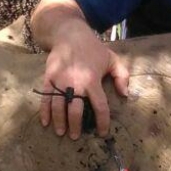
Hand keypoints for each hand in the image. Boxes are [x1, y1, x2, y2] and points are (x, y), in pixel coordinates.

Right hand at [38, 24, 129, 139]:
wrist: (69, 34)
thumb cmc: (93, 49)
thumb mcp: (112, 59)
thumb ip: (122, 77)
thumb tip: (125, 95)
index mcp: (92, 80)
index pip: (99, 106)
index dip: (102, 122)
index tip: (102, 132)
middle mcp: (75, 83)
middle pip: (75, 110)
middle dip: (75, 125)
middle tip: (75, 136)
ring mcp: (60, 80)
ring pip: (58, 106)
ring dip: (59, 121)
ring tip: (61, 132)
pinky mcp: (48, 77)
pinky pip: (45, 97)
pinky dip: (44, 111)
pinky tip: (45, 122)